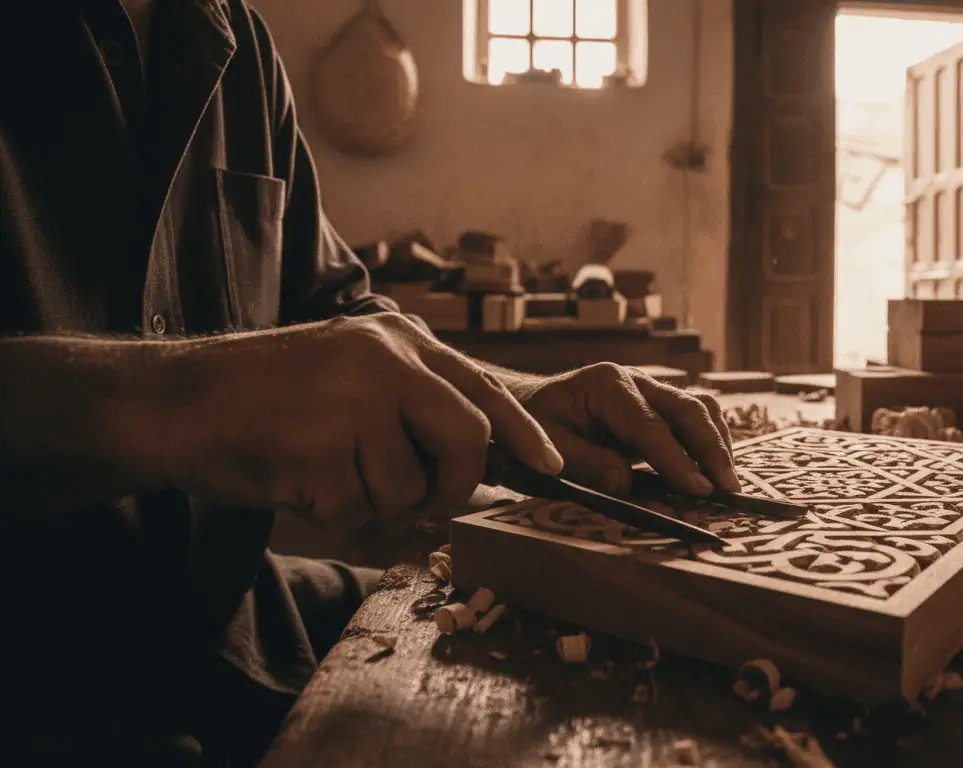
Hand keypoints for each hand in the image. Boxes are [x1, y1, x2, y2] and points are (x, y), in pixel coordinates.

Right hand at [161, 314, 562, 529]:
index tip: (552, 466)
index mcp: (397, 341)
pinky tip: (294, 478)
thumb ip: (411, 409)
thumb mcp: (350, 376)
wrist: (176, 401)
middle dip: (453, 485)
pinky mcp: (320, 448)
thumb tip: (476, 471)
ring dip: (371, 503)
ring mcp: (353, 401)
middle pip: (468, 439)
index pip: (482, 388)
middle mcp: (384, 361)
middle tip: (421, 499)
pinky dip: (330, 513)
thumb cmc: (268, 401)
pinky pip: (356, 511)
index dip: (523, 434)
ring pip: (408, 489)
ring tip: (323, 470)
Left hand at [515, 363, 738, 496]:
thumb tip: (624, 483)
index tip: (698, 489)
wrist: (526, 404)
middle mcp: (636, 380)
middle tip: (728, 489)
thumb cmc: (534, 425)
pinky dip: (711, 441)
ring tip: (729, 483)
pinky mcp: (658, 406)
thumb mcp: (546, 445)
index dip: (676, 459)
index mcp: (606, 384)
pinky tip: (716, 470)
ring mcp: (650, 390)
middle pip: (688, 408)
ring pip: (700, 408)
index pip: (650, 425)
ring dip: (718, 444)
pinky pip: (695, 417)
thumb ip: (584, 462)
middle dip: (712, 449)